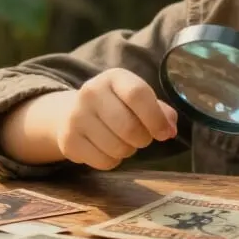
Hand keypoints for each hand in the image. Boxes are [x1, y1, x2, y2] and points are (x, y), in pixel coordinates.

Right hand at [55, 68, 178, 170]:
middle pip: (129, 127)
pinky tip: (107, 149)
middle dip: (143, 139)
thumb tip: (170, 129)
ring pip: (117, 148)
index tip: (164, 133)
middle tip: (142, 138)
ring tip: (122, 141)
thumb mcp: (136, 98)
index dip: (156, 118)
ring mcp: (76, 116)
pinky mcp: (68, 140)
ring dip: (128, 151)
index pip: (138, 95)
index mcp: (113, 77)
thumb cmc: (114, 105)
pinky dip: (112, 161)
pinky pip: (103, 162)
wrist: (71, 113)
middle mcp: (91, 92)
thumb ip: (159, 110)